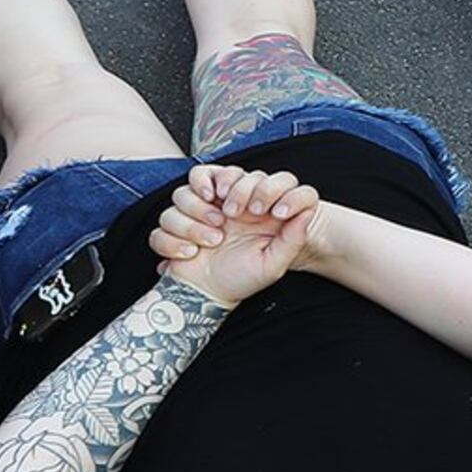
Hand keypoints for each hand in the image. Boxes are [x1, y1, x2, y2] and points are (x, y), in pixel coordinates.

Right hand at [151, 165, 322, 304]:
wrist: (208, 296)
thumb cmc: (243, 279)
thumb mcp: (274, 263)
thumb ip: (293, 237)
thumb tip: (308, 210)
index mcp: (246, 207)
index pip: (248, 174)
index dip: (251, 185)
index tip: (258, 210)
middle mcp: (219, 204)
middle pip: (214, 174)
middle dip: (222, 196)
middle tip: (230, 218)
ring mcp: (194, 213)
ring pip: (183, 194)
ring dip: (195, 218)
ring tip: (212, 240)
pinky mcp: (172, 227)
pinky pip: (164, 218)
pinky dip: (173, 237)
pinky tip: (190, 252)